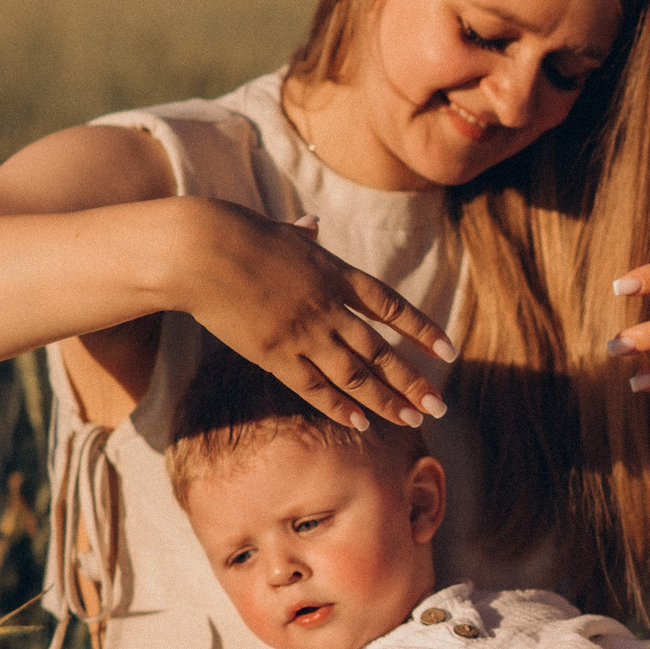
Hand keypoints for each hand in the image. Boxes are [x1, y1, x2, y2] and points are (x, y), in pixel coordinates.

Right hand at [180, 200, 458, 431]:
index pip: (391, 308)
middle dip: (412, 380)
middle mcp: (329, 307)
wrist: (201, 250)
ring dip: (386, 400)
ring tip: (412, 419)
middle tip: (439, 405)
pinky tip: (362, 422)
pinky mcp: (275, 354)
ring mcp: (304, 333)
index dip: (422, 331)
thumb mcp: (281, 231)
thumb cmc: (235, 233)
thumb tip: (315, 225)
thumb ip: (304, 236)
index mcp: (335, 273)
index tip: (448, 351)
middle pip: (380, 351)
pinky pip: (315, 387)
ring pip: (355, 375)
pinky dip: (340, 406)